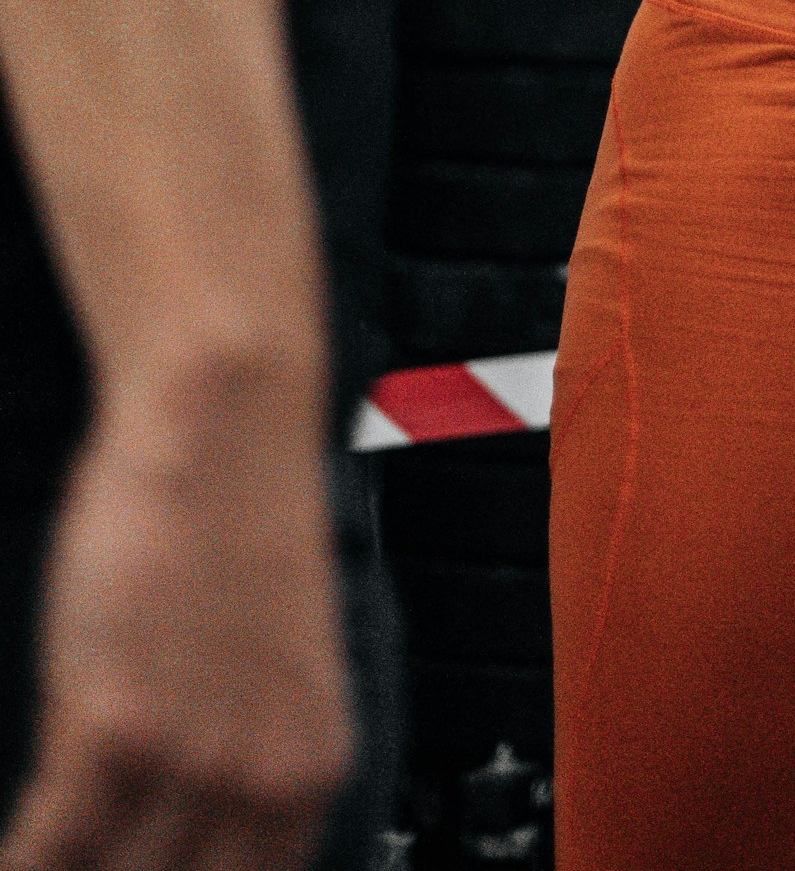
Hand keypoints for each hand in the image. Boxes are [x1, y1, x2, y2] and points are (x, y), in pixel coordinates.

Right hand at [1, 396, 352, 870]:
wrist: (225, 420)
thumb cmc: (237, 527)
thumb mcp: (267, 670)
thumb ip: (238, 763)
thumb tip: (167, 843)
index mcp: (313, 769)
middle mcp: (263, 778)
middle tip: (82, 866)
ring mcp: (190, 756)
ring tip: (42, 862)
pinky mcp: (114, 723)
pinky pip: (47, 845)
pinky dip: (19, 866)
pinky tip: (9, 863)